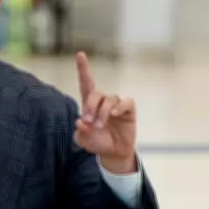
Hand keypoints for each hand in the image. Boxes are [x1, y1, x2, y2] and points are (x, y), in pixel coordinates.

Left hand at [74, 52, 137, 173]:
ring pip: (109, 100)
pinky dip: (119, 107)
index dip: (84, 69)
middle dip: (90, 106)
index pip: (86, 84)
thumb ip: (80, 131)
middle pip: (96, 93)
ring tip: (100, 126)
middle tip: (89, 121)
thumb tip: (81, 121)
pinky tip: (114, 114)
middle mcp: (103, 102)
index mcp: (89, 105)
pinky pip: (126, 103)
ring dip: (103, 112)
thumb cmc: (97, 142)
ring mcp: (116, 105)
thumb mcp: (84, 140)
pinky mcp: (128, 111)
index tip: (80, 55)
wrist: (113, 153)